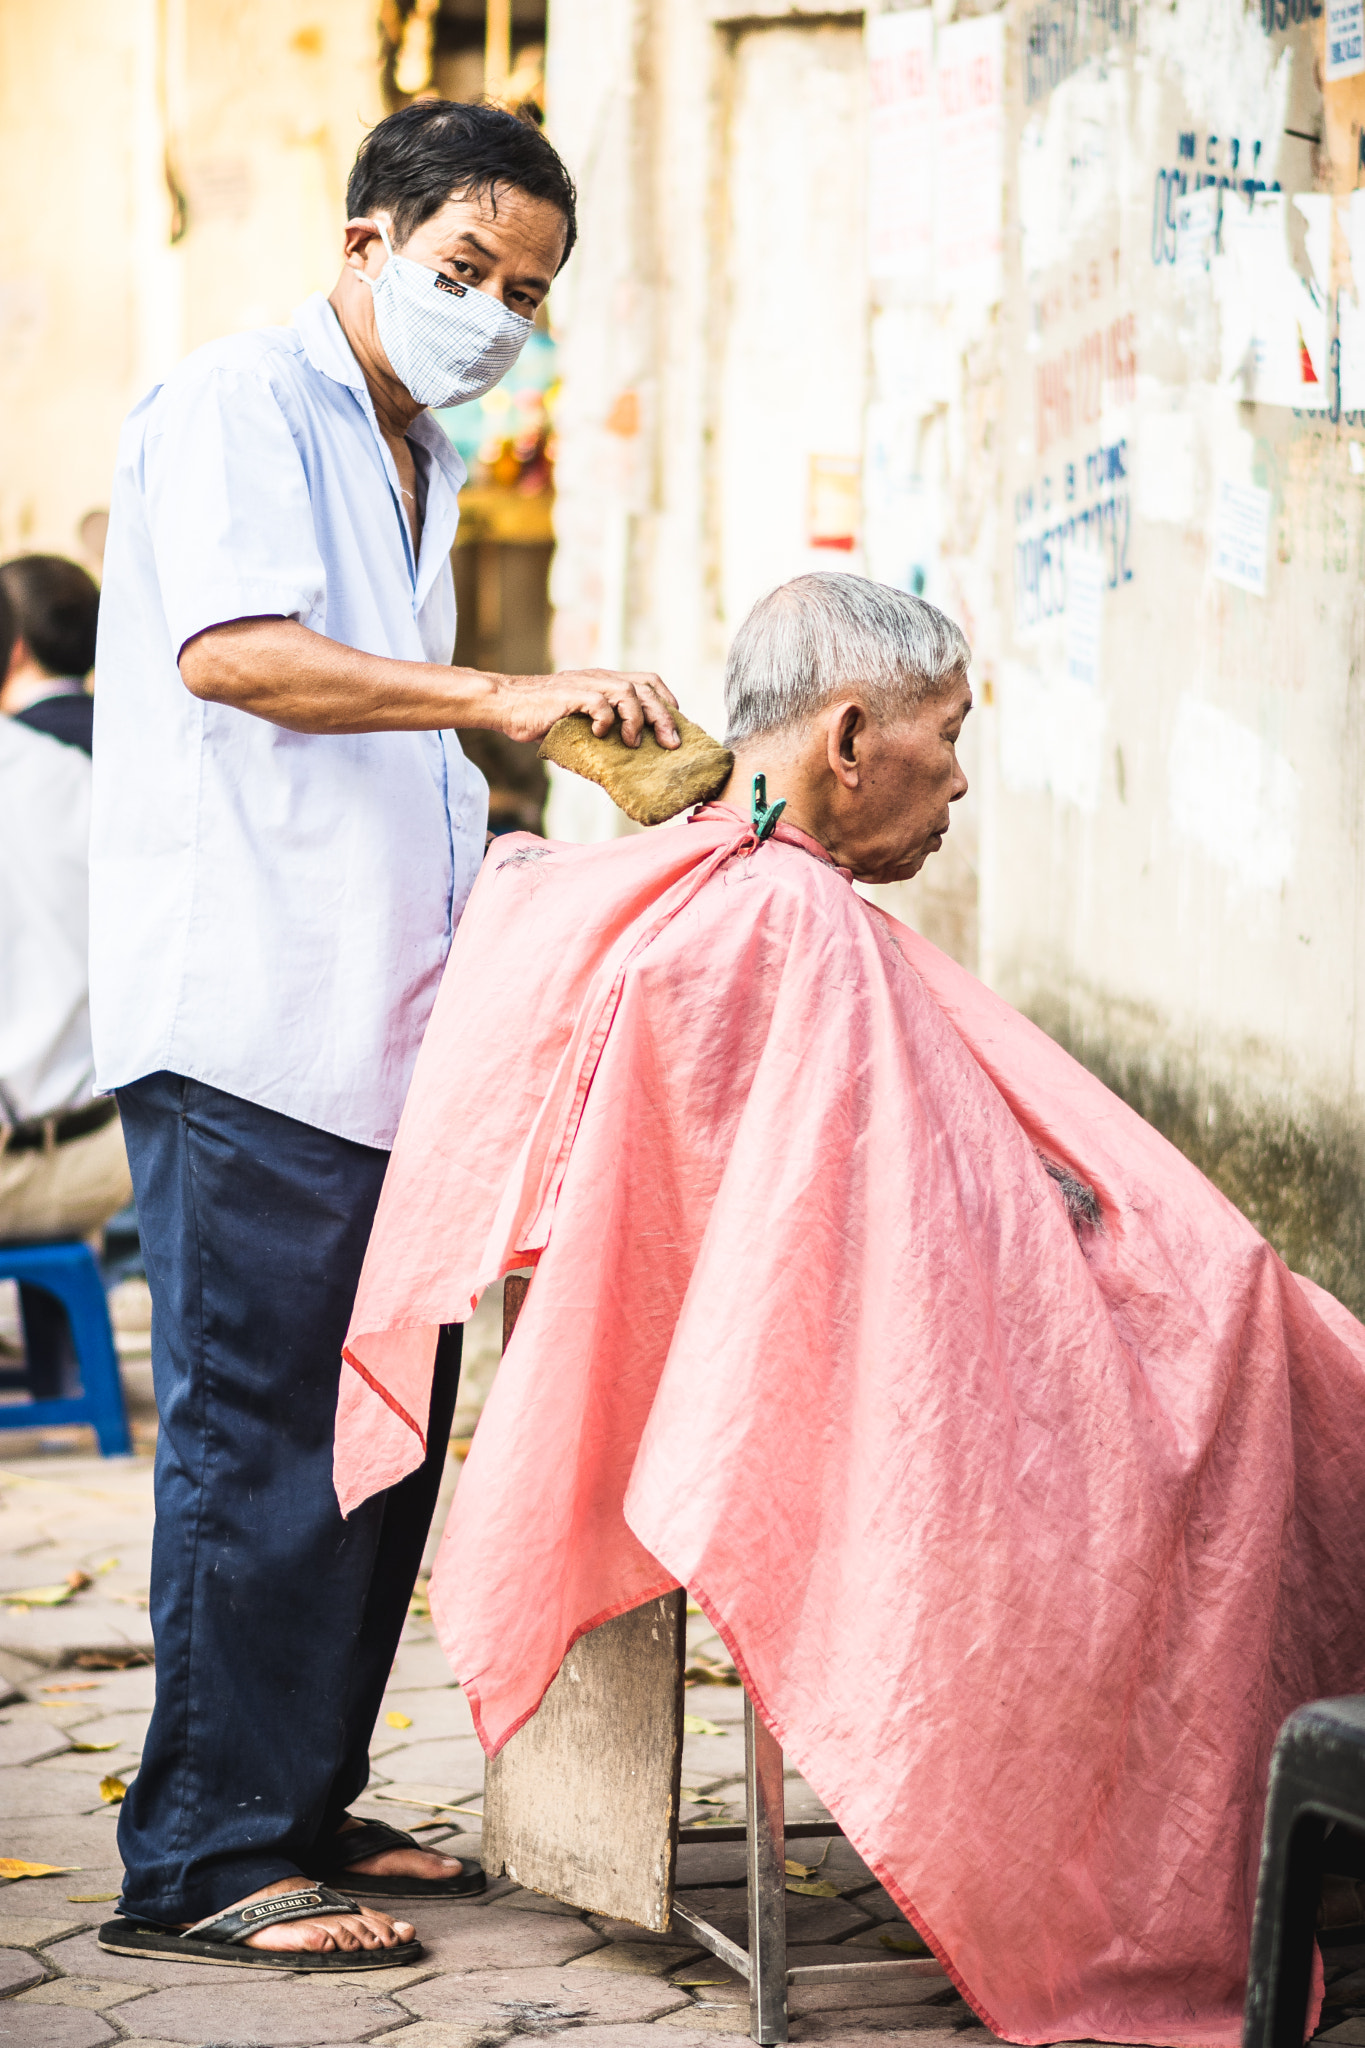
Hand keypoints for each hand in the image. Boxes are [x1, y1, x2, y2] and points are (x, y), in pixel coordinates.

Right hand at [493, 669, 679, 748]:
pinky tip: (599, 734)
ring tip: (632, 742)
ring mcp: (585, 684)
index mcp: (604, 680)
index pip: (647, 680)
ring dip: (637, 719)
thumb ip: (599, 730)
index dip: (666, 699)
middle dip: (663, 717)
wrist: (507, 704)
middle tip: (670, 744)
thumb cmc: (540, 716)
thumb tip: (621, 762)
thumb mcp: (577, 721)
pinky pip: (599, 703)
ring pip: (627, 692)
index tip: (675, 721)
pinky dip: (605, 720)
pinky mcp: (570, 694)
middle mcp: (599, 678)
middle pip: (645, 688)